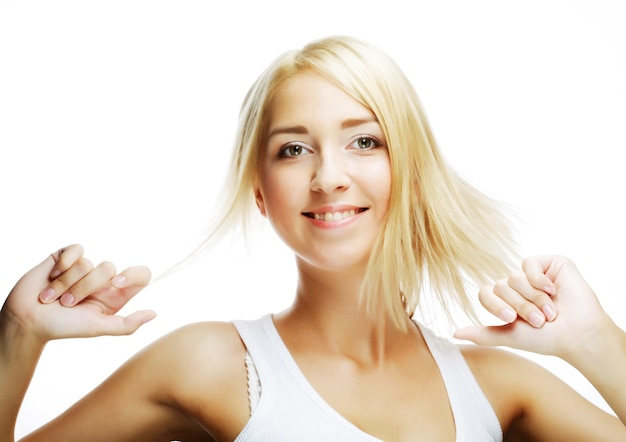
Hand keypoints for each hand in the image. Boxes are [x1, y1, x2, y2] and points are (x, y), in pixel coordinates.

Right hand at [1, 245, 154, 341]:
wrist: (27, 320)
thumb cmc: (63, 327)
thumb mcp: (97, 328)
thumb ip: (126, 325)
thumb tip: (154, 313)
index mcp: (116, 295)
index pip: (141, 275)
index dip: (132, 275)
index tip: (116, 284)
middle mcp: (103, 279)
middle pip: (109, 268)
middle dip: (84, 288)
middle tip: (68, 303)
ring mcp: (85, 267)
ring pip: (88, 262)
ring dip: (67, 283)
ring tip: (54, 296)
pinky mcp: (66, 257)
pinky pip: (75, 249)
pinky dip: (62, 265)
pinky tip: (52, 276)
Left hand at [454, 255, 612, 359]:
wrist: (578, 334)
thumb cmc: (547, 338)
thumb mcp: (510, 336)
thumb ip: (483, 334)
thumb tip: (454, 334)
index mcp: (506, 300)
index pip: (485, 293)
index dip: (496, 305)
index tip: (511, 318)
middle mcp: (517, 285)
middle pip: (501, 286)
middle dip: (521, 306)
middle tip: (539, 320)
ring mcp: (533, 273)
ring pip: (515, 277)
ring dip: (534, 298)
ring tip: (551, 311)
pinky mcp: (550, 263)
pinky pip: (529, 263)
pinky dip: (539, 280)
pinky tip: (553, 290)